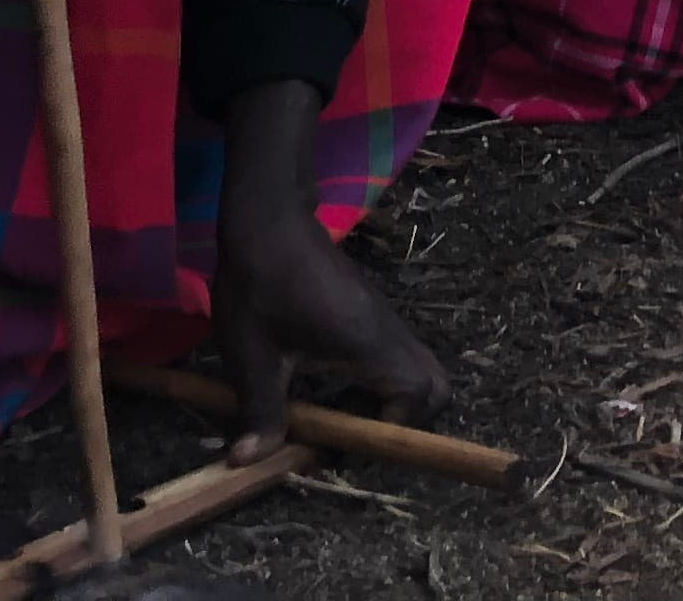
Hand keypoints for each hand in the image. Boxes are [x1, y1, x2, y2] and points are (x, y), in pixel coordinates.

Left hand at [211, 82, 446, 456]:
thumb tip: (248, 462)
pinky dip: (371, 382)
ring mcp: (382, 323)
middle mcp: (388, 335)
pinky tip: (320, 380)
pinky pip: (393, 358)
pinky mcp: (369, 315)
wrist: (268, 221)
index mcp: (369, 345)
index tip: (345, 438)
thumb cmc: (261, 285)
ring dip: (383, 402)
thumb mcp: (254, 355)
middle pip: (435, 386)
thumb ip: (261, 410)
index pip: (420, 394)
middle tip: (348, 428)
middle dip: (404, 420)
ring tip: (328, 410)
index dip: (394, 428)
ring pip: (415, 371)